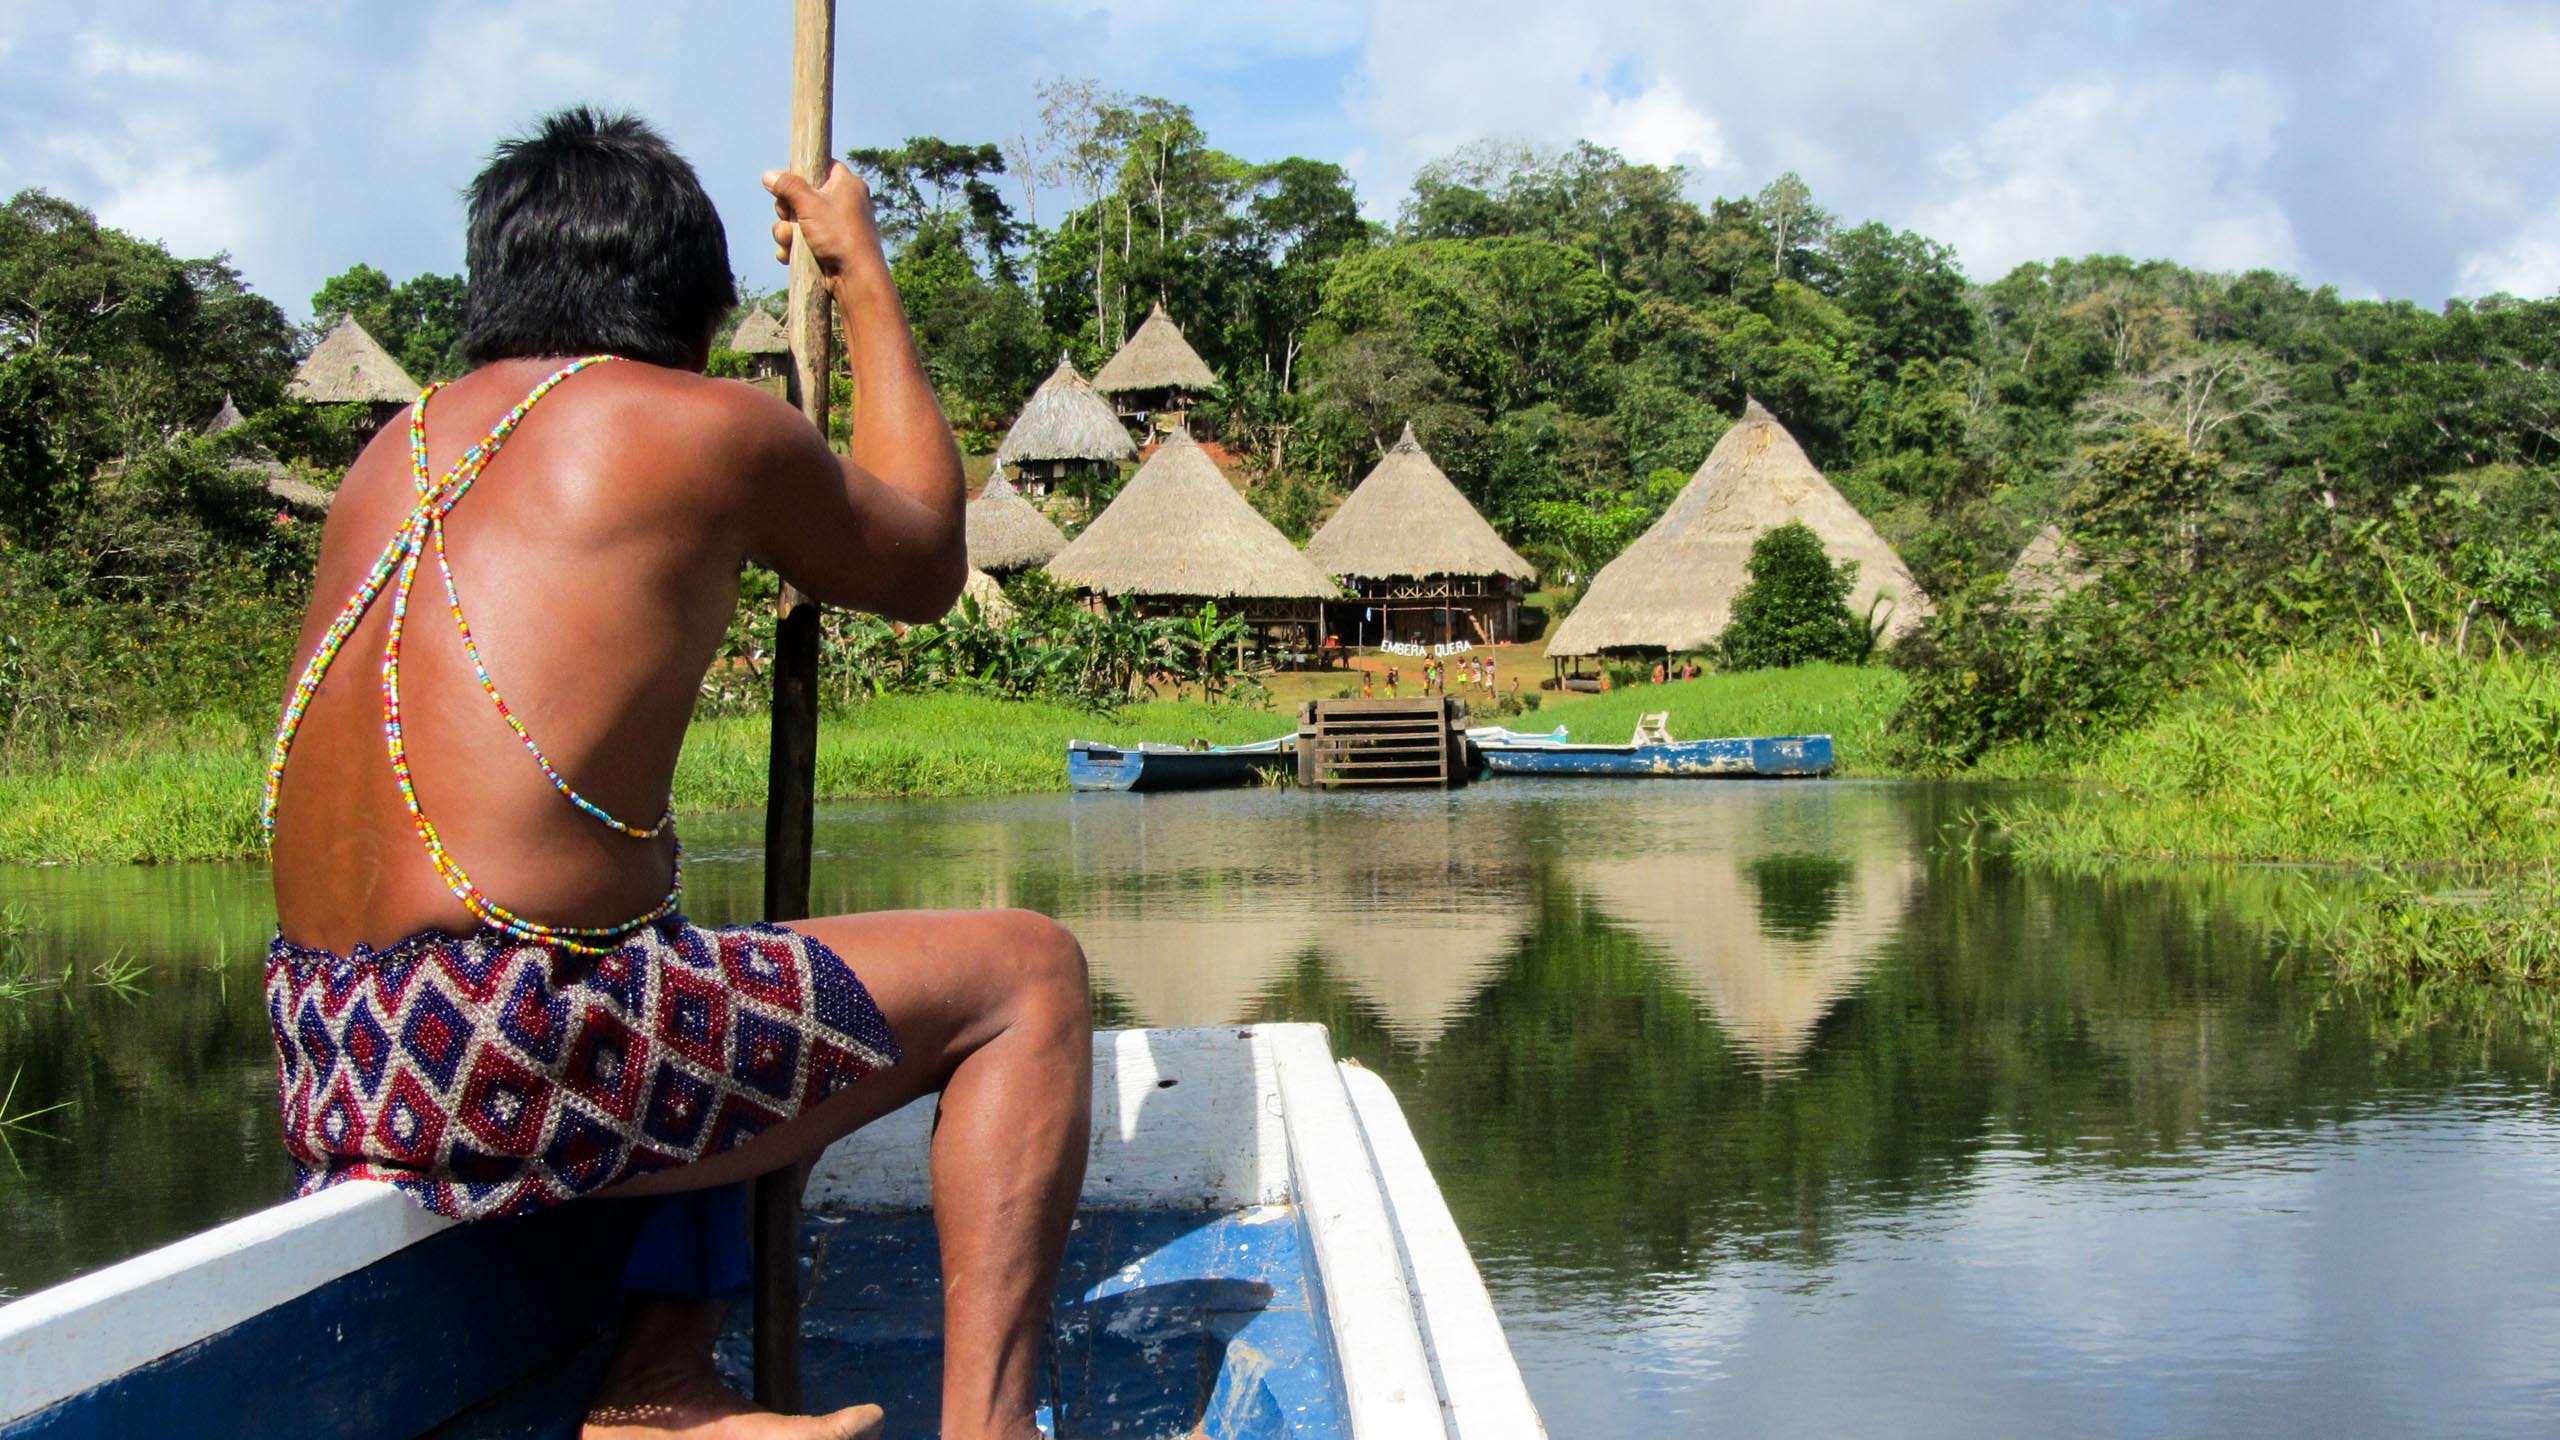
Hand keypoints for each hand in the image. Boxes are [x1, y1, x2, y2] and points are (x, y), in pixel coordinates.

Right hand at [762, 162, 884, 281]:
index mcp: (846, 183)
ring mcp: (834, 225)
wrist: (855, 277)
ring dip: (785, 231)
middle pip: (802, 194)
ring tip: (787, 240)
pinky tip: (788, 254)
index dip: (799, 172)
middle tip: (786, 216)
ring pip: (798, 220)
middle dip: (786, 209)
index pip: (819, 165)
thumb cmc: (839, 234)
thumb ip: (788, 186)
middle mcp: (842, 202)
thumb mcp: (809, 204)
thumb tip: (768, 175)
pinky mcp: (827, 246)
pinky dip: (792, 246)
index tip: (785, 183)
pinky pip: (802, 240)